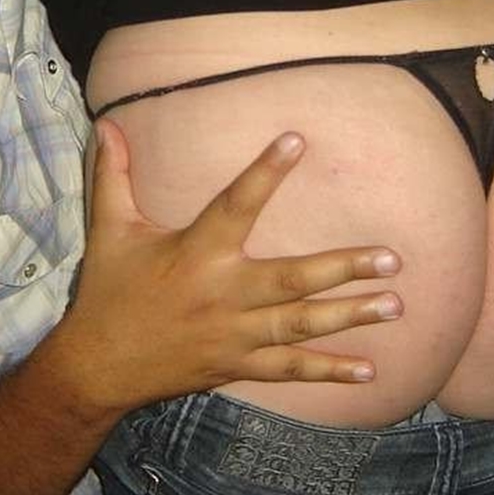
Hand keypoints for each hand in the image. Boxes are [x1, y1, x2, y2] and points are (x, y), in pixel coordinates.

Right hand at [64, 121, 402, 415]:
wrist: (97, 368)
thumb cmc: (108, 293)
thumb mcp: (109, 230)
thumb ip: (113, 175)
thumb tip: (107, 124)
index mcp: (196, 253)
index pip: (237, 204)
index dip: (265, 172)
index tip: (298, 141)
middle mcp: (222, 294)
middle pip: (292, 279)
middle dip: (343, 268)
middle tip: (391, 258)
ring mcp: (234, 335)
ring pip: (300, 325)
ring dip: (350, 316)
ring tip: (395, 304)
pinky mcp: (238, 365)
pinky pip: (289, 369)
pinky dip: (328, 370)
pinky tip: (368, 369)